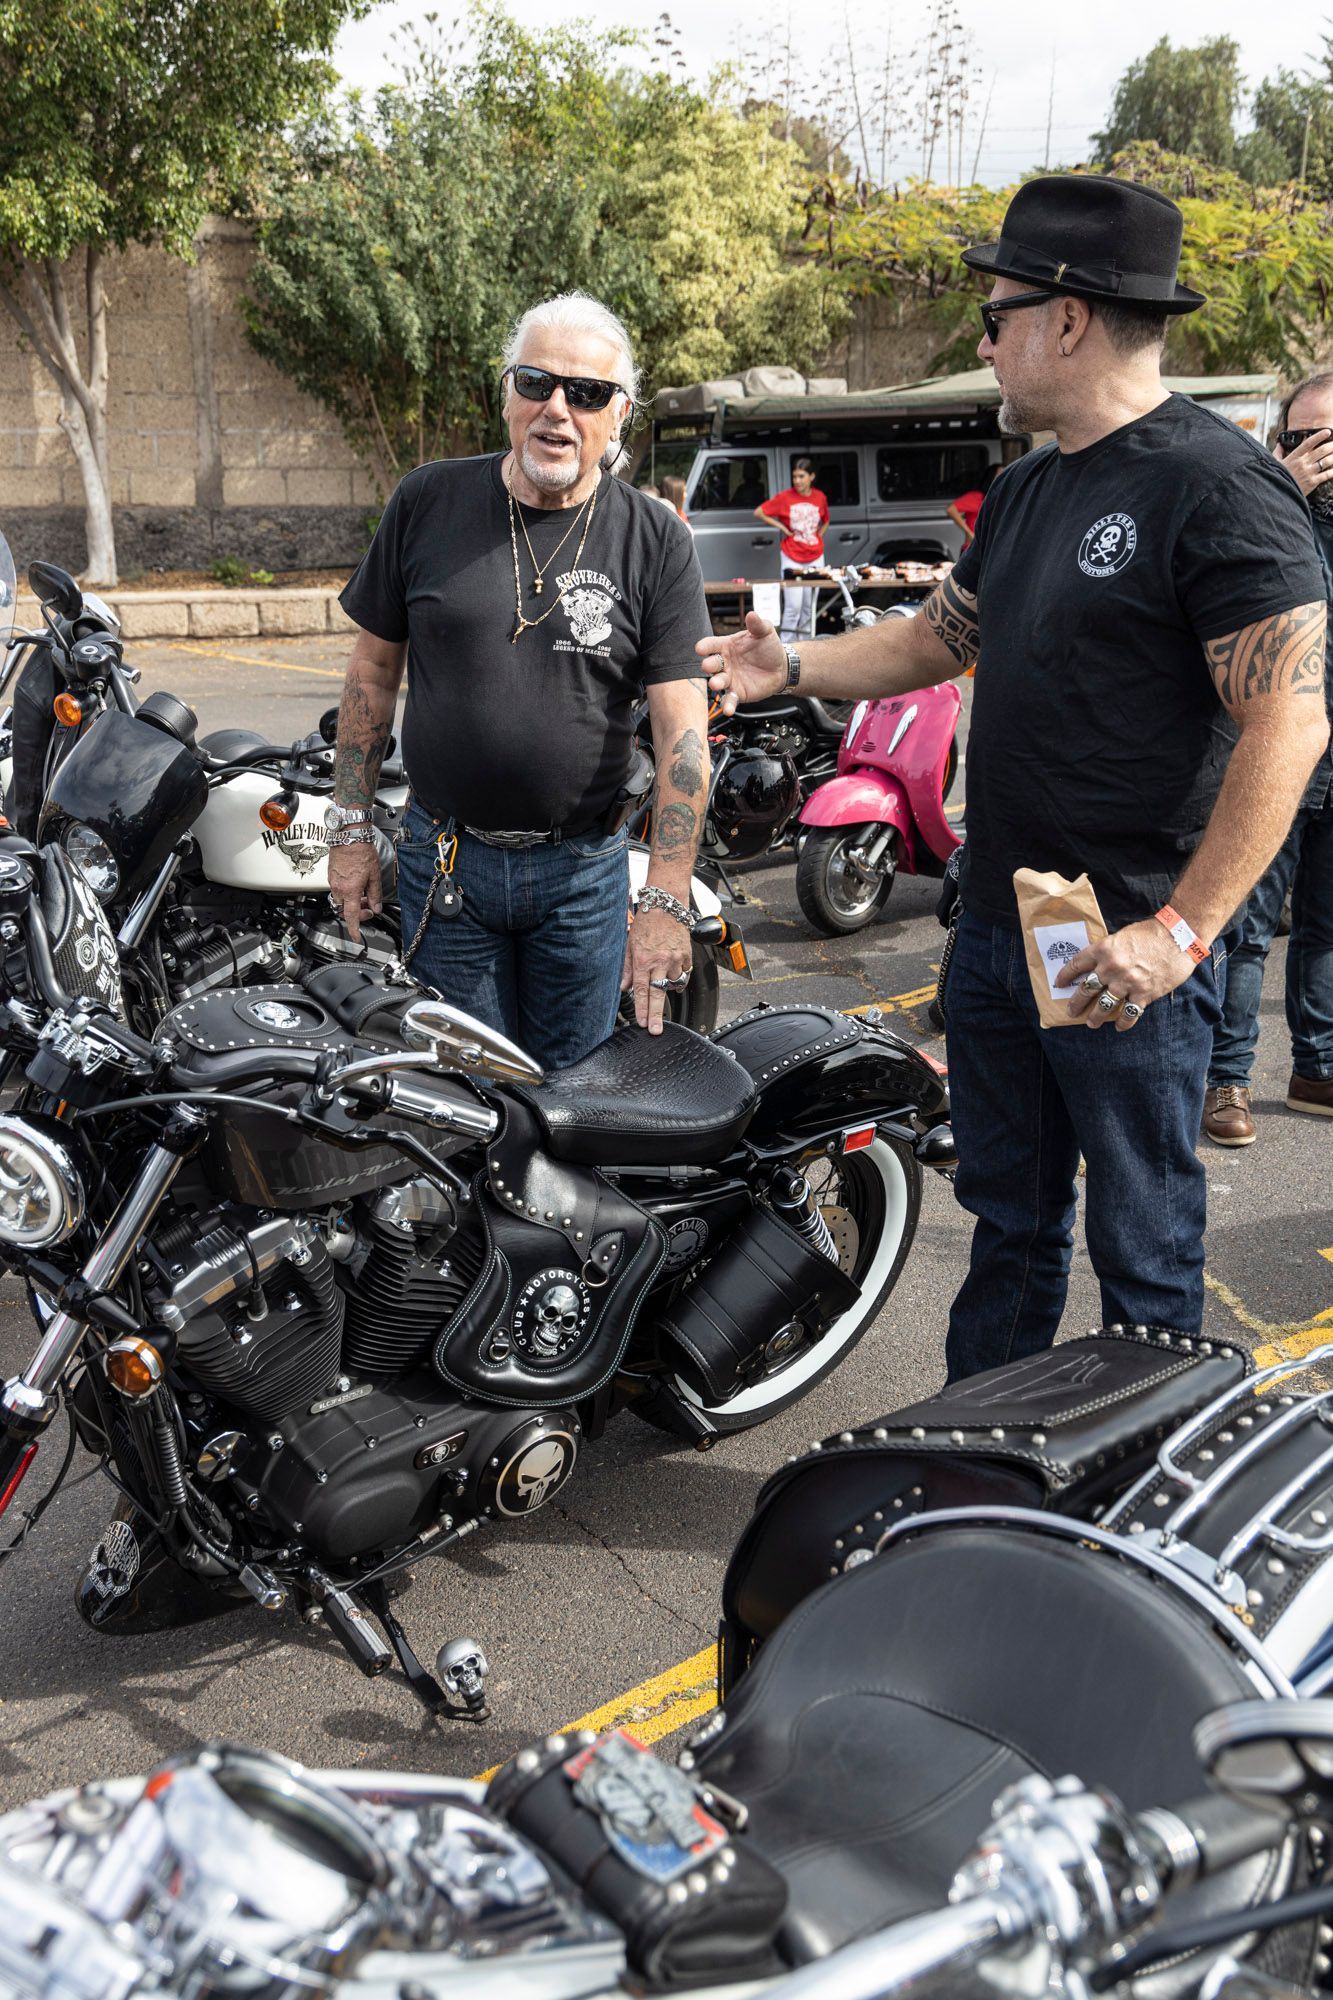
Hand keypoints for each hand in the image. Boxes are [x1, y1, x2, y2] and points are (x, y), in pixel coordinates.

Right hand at [327, 840, 381, 943]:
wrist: (349, 835)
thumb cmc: (361, 851)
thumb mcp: (375, 876)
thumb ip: (375, 894)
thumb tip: (376, 907)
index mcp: (350, 890)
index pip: (351, 916)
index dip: (354, 930)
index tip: (356, 937)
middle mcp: (339, 888)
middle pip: (345, 910)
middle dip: (356, 913)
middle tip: (368, 908)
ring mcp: (333, 881)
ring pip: (341, 900)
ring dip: (351, 903)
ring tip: (364, 895)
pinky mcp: (331, 875)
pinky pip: (338, 890)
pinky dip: (347, 893)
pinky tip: (356, 886)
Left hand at [623, 904, 691, 1033]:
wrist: (666, 904)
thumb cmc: (646, 921)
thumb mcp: (629, 944)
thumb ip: (626, 967)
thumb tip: (623, 987)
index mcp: (643, 960)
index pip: (641, 990)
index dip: (642, 1009)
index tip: (643, 1023)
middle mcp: (660, 962)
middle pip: (658, 994)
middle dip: (656, 1015)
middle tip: (656, 1030)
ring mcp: (675, 959)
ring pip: (673, 984)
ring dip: (667, 990)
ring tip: (662, 986)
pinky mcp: (686, 956)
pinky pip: (684, 974)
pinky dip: (679, 978)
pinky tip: (673, 977)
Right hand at [695, 610, 786, 716]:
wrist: (781, 667)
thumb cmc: (768, 648)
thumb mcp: (765, 632)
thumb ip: (757, 624)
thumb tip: (752, 614)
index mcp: (727, 646)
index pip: (711, 645)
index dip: (705, 646)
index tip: (700, 648)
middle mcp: (725, 663)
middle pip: (711, 664)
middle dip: (708, 665)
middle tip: (708, 666)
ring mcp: (729, 678)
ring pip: (718, 682)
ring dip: (715, 683)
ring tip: (715, 684)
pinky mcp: (737, 692)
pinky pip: (729, 699)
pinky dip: (727, 705)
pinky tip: (728, 709)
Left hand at [1055, 918, 1198, 1030]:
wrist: (1179, 937)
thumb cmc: (1151, 933)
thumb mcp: (1122, 935)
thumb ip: (1108, 951)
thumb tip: (1098, 964)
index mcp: (1103, 949)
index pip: (1076, 964)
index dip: (1065, 975)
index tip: (1059, 983)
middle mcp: (1111, 967)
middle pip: (1086, 989)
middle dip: (1076, 1003)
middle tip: (1071, 1011)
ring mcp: (1127, 982)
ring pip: (1104, 1005)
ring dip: (1096, 1017)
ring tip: (1092, 1023)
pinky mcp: (1144, 994)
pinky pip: (1129, 1013)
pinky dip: (1123, 1022)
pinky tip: (1120, 1027)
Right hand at [1276, 427, 1332, 499]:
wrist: (1278, 496)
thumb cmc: (1277, 479)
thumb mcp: (1275, 464)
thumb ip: (1278, 453)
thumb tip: (1279, 444)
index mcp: (1294, 457)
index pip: (1309, 443)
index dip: (1319, 436)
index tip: (1328, 431)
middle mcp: (1303, 463)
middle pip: (1322, 450)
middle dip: (1331, 445)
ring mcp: (1308, 473)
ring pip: (1326, 461)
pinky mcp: (1312, 482)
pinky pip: (1327, 474)